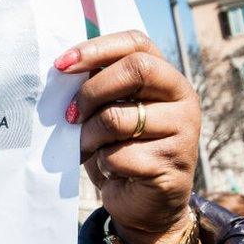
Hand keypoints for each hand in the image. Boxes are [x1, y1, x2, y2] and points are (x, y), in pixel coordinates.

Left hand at [57, 31, 203, 243]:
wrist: (143, 201)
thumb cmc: (120, 147)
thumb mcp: (109, 110)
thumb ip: (96, 87)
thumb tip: (60, 69)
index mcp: (165, 77)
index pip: (136, 43)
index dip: (95, 48)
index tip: (60, 65)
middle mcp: (182, 98)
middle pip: (136, 70)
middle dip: (91, 91)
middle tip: (70, 115)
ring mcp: (182, 131)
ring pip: (118, 118)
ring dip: (87, 135)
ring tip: (85, 147)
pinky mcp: (171, 165)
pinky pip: (119, 155)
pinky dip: (101, 162)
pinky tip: (108, 169)